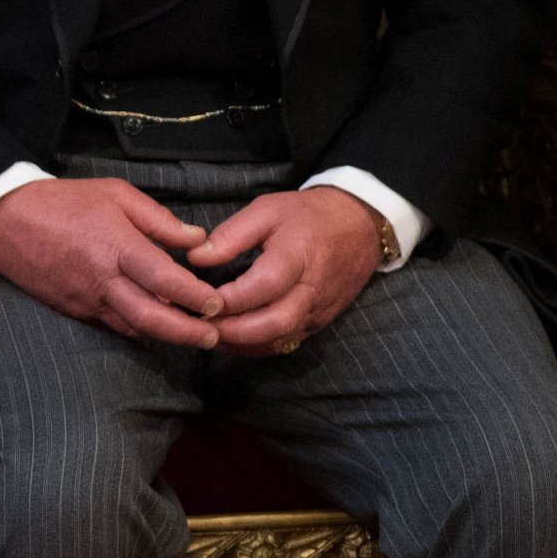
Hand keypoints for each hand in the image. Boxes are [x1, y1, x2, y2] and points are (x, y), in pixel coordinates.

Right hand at [0, 176, 224, 347]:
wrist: (5, 219)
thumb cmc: (63, 201)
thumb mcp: (115, 193)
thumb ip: (158, 219)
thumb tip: (197, 239)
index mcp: (116, 246)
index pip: (165, 280)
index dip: (195, 296)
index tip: (217, 302)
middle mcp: (103, 279)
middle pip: (152, 318)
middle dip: (187, 333)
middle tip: (214, 337)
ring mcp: (86, 299)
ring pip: (133, 329)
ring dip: (166, 337)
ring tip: (194, 338)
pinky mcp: (74, 309)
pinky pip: (112, 326)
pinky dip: (138, 331)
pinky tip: (156, 329)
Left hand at [187, 187, 383, 355]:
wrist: (360, 226)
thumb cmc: (308, 216)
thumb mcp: (267, 210)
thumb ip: (231, 234)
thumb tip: (196, 257)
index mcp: (298, 254)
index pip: (266, 285)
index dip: (233, 298)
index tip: (202, 299)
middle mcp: (312, 289)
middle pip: (276, 322)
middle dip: (234, 330)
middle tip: (201, 324)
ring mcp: (319, 309)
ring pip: (281, 338)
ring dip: (243, 343)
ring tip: (210, 334)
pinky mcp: (320, 322)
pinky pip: (288, 342)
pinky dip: (258, 346)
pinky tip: (232, 340)